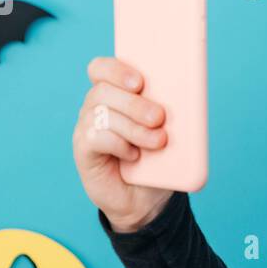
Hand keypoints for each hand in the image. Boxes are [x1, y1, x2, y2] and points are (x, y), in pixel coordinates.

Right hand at [72, 56, 173, 233]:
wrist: (147, 198)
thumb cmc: (158, 158)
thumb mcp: (169, 130)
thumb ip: (170, 109)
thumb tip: (184, 95)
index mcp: (114, 93)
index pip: (101, 69)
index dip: (116, 69)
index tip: (140, 82)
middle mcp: (95, 107)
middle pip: (103, 90)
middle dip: (135, 103)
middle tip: (160, 118)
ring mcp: (86, 128)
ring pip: (102, 114)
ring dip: (134, 127)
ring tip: (158, 141)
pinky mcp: (83, 150)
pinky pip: (96, 137)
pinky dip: (119, 145)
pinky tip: (133, 156)